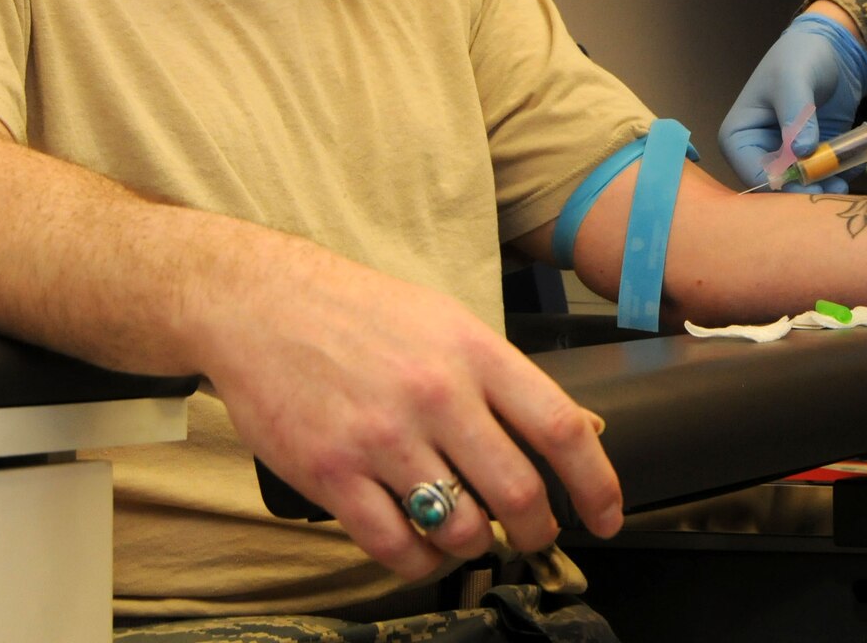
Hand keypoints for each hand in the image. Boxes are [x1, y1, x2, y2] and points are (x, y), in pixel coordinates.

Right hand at [197, 241, 620, 582]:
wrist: (260, 303)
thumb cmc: (358, 312)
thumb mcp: (446, 322)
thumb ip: (502, 376)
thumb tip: (571, 428)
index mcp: (473, 352)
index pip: (560, 427)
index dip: (597, 483)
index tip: (607, 515)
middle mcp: (435, 395)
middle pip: (517, 492)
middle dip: (537, 531)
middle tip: (535, 538)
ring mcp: (381, 438)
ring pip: (458, 528)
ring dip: (474, 546)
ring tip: (468, 534)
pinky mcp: (330, 473)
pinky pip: (393, 546)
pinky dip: (418, 562)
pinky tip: (420, 547)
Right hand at [719, 8, 866, 191]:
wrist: (831, 49)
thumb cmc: (799, 57)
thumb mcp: (793, 79)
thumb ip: (796, 115)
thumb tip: (802, 153)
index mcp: (738, 136)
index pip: (753, 173)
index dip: (781, 184)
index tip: (810, 185)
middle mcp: (758, 152)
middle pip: (777, 186)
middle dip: (804, 190)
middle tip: (833, 190)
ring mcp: (787, 157)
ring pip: (801, 185)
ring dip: (823, 187)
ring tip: (844, 182)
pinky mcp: (812, 157)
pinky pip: (822, 176)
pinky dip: (836, 176)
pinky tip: (851, 169)